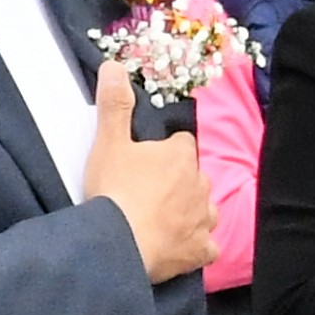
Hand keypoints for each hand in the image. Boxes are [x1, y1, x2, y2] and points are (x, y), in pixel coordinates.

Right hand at [81, 64, 215, 282]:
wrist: (118, 243)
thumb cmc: (114, 191)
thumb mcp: (108, 143)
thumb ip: (114, 105)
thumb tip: (114, 64)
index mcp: (180, 155)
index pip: (181, 145)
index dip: (164, 153)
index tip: (146, 163)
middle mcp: (200, 183)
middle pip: (194, 176)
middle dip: (178, 183)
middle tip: (148, 194)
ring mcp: (203, 218)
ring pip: (205, 209)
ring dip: (190, 212)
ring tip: (165, 220)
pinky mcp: (201, 250)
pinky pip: (207, 246)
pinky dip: (196, 247)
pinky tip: (181, 248)